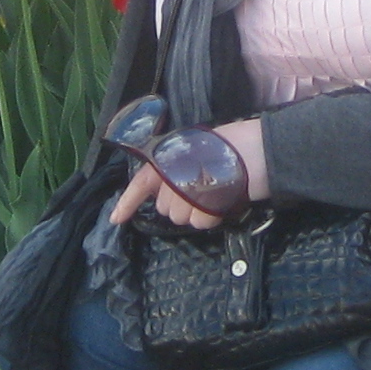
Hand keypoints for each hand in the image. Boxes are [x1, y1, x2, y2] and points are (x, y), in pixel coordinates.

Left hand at [108, 118, 268, 228]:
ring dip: (198, 211)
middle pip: (166, 208)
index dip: (127, 202)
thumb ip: (180, 169)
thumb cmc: (228, 147)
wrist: (255, 149)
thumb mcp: (197, 151)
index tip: (115, 219)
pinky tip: (223, 200)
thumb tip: (173, 194)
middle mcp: (172, 176)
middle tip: (204, 189)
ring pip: (182, 218)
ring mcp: (186, 192)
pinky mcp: (203, 206)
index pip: (141, 182)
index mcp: (168, 159)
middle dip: (181, 205)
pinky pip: (200, 222)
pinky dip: (212, 215)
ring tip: (216, 192)